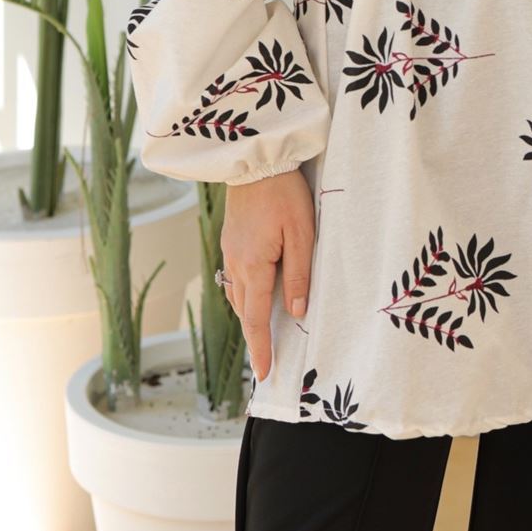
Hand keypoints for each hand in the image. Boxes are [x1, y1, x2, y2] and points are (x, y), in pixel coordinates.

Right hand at [219, 167, 314, 382]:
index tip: (264, 373)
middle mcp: (235, 263)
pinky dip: (246, 293)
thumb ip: (298, 274)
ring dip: (250, 314)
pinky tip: (258, 291)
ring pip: (238, 294)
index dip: (261, 348)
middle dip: (255, 335)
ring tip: (265, 330)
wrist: (254, 158)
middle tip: (268, 357)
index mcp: (252, 266)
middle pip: (245, 310)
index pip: (256, 319)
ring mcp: (230, 250)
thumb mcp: (301, 234)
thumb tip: (297, 311)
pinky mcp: (231, 239)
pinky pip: (236, 276)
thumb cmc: (283, 192)